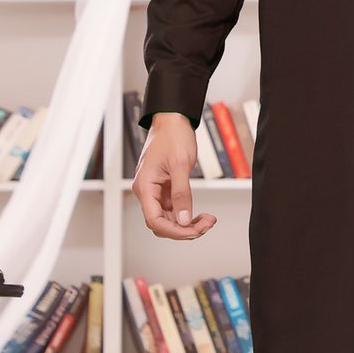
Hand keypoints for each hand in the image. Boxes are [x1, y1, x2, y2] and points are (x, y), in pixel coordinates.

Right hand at [132, 113, 216, 239]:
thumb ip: (182, 194)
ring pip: (169, 219)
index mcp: (145, 187)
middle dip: (184, 229)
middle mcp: (148, 192)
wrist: (173, 121)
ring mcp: (156, 191)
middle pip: (162, 224)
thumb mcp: (180, 165)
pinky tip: (201, 215)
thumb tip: (183, 219)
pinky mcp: (166, 189)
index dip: (174, 231)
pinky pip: (175, 209)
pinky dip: (188, 214)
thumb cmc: (172, 137)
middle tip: (206, 225)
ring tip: (208, 221)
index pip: (155, 220)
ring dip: (188, 224)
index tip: (194, 231)